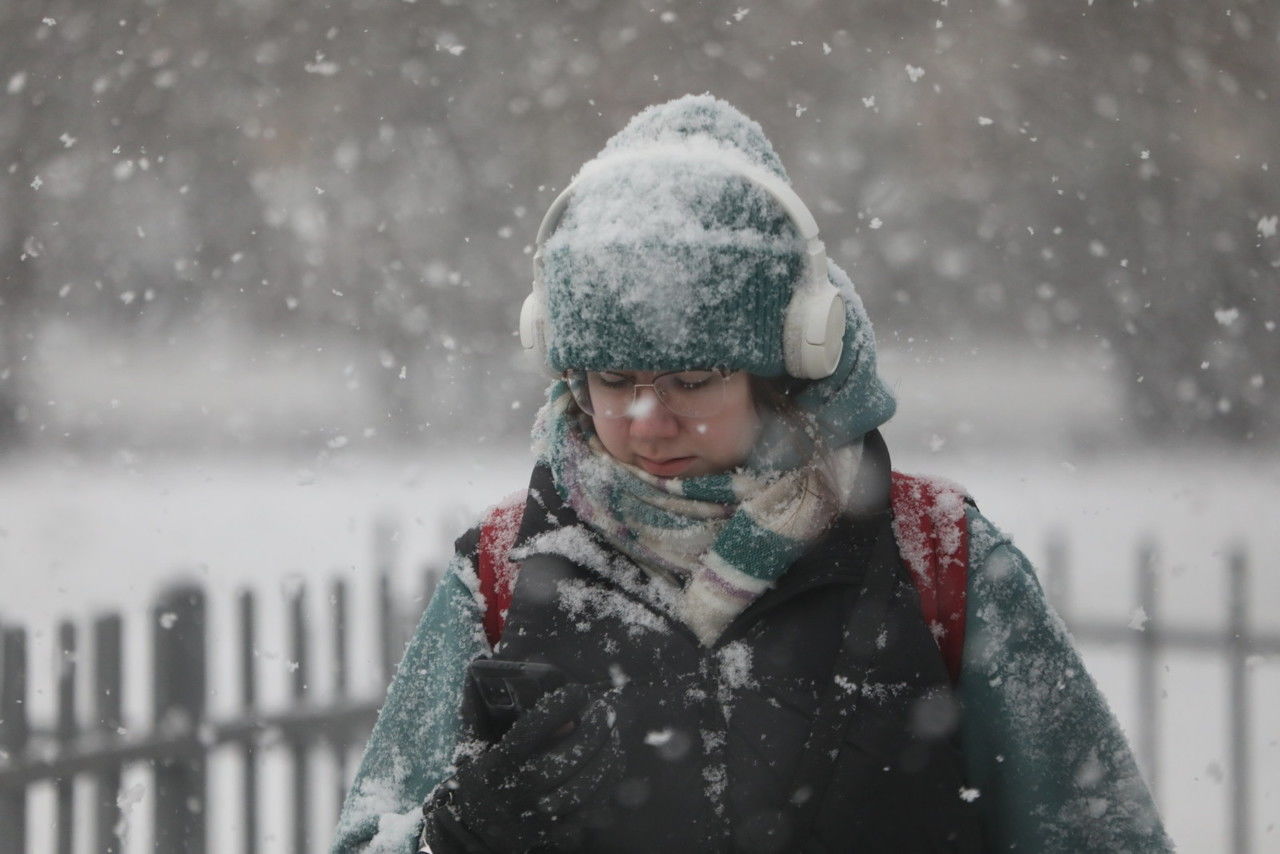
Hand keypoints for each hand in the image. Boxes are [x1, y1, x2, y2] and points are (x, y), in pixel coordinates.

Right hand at [421, 683, 622, 852]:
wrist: (472, 832)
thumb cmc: (479, 777)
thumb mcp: (474, 745)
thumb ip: (486, 711)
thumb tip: (494, 672)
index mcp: (497, 764)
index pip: (533, 728)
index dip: (560, 704)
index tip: (576, 691)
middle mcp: (518, 791)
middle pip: (568, 756)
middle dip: (594, 729)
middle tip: (605, 711)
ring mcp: (537, 817)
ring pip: (585, 784)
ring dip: (606, 755)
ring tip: (612, 734)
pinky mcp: (553, 834)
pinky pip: (590, 808)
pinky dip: (606, 782)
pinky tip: (610, 762)